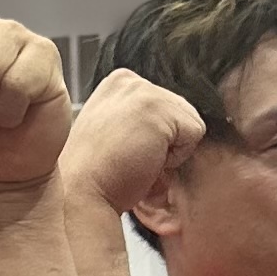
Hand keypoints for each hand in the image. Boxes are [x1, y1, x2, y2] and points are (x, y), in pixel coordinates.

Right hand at [60, 66, 205, 220]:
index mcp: (118, 83)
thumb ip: (139, 119)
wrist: (81, 194)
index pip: (166, 106)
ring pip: (189, 123)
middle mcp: (130, 81)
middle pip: (180, 112)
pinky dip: (176, 157)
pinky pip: (195, 133)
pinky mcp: (159, 109)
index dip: (155, 137)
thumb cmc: (96, 175)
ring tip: (138, 160)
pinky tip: (145, 160)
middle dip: (164, 143)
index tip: (126, 150)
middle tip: (132, 159)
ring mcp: (144, 91)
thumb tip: (172, 131)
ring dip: (170, 151)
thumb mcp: (115, 132)